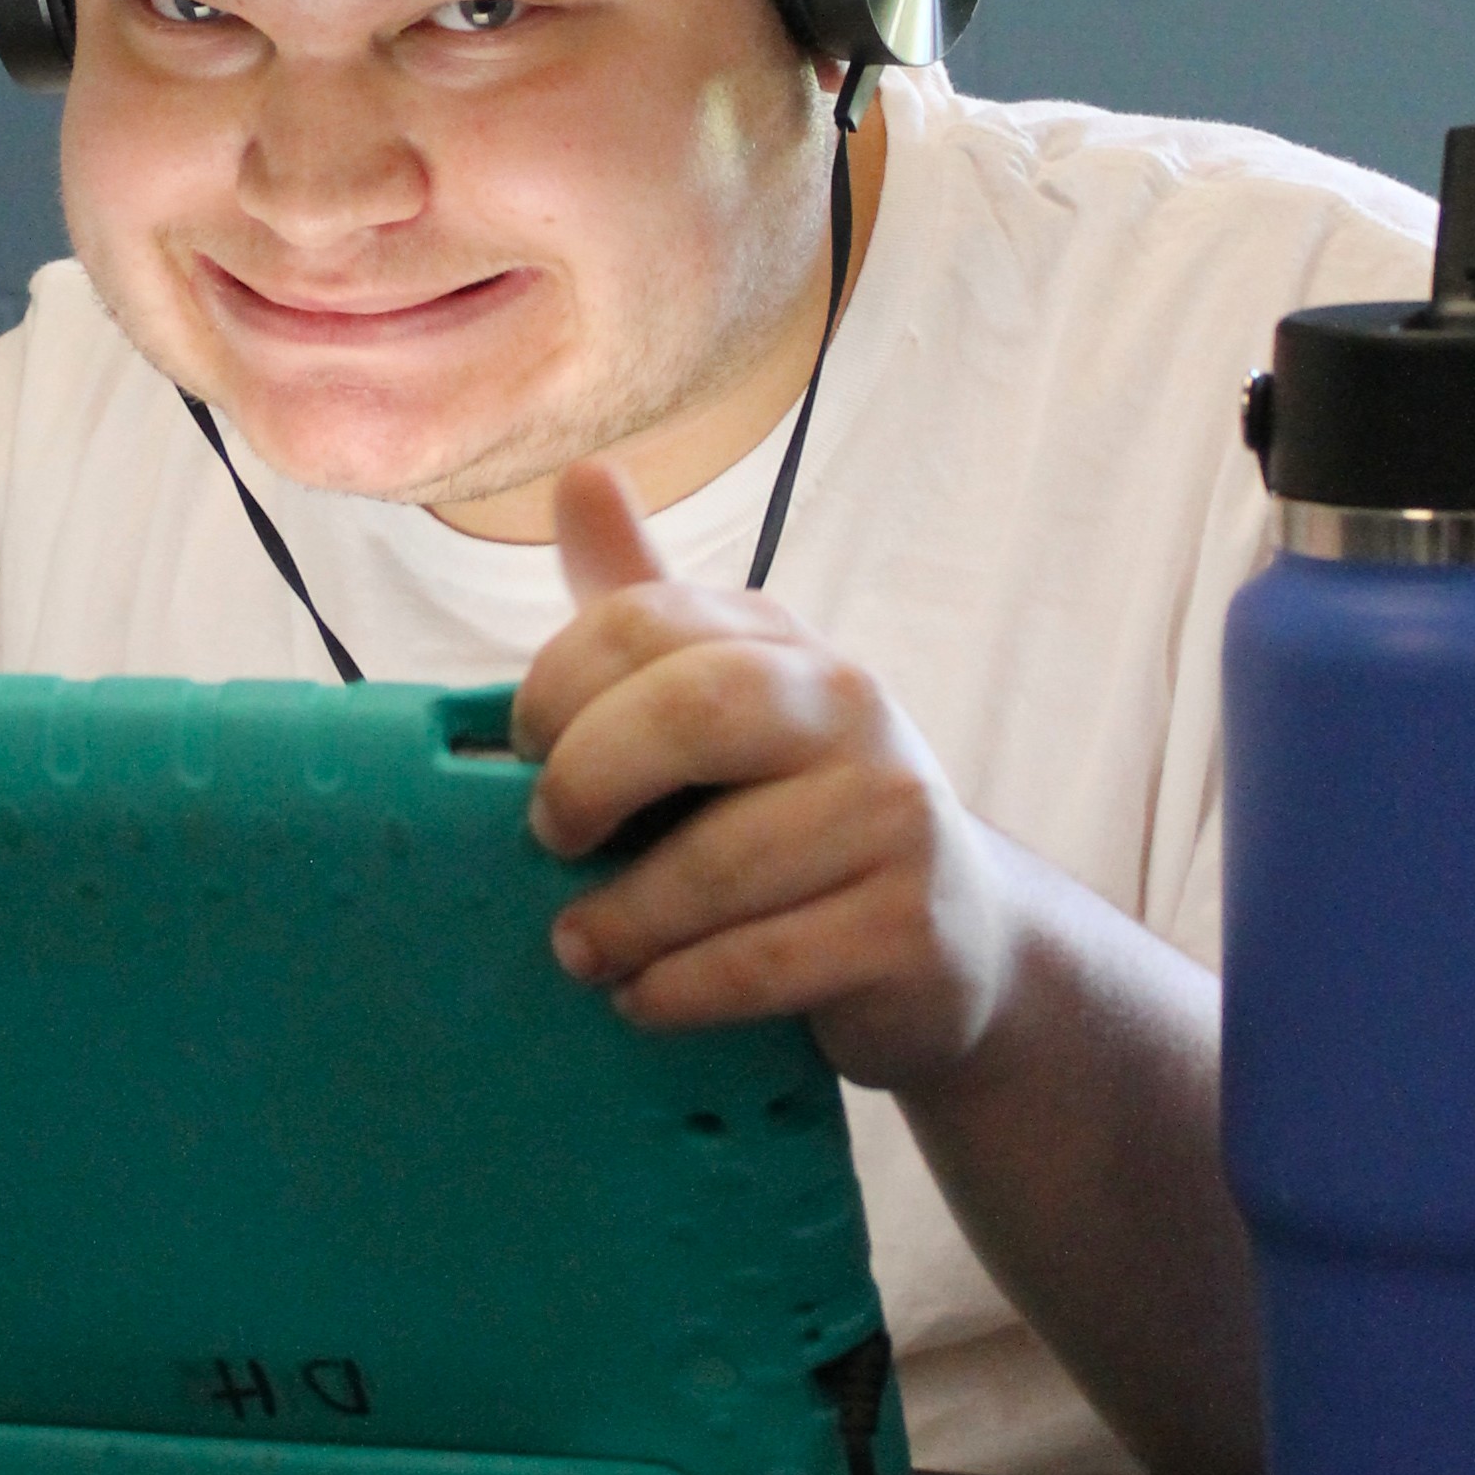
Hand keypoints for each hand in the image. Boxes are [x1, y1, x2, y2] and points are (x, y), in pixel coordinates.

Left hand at [510, 458, 1013, 1093]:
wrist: (953, 940)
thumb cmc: (798, 815)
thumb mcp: (723, 702)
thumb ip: (644, 606)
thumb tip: (580, 475)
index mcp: (783, 644)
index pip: (645, 621)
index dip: (557, 685)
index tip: (521, 754)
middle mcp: (851, 706)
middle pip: (694, 710)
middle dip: (589, 779)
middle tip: (547, 842)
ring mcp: (895, 815)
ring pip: (721, 863)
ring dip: (623, 921)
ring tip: (581, 950)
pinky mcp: (910, 926)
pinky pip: (762, 961)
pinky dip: (677, 990)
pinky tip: (644, 1000)